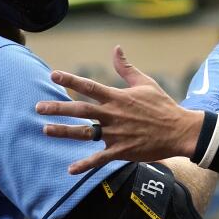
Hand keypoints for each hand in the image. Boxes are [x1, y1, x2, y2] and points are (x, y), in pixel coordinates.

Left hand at [37, 47, 202, 172]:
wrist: (179, 131)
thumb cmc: (163, 106)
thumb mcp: (145, 83)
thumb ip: (126, 68)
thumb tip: (116, 49)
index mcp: (117, 97)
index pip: (88, 86)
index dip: (70, 80)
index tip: (53, 75)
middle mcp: (113, 115)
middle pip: (79, 109)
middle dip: (57, 108)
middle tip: (38, 107)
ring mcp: (116, 134)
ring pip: (84, 133)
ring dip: (63, 131)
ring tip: (46, 129)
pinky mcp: (121, 150)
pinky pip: (99, 158)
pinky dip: (84, 165)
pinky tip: (70, 169)